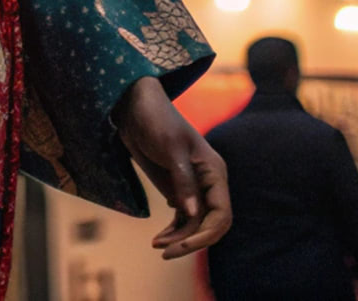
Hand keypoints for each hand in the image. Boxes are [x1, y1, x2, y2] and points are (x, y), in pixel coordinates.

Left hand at [115, 76, 231, 259]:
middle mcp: (209, 183)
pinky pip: (183, 217)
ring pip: (195, 224)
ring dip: (179, 238)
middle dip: (190, 241)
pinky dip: (174, 230)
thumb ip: (183, 181)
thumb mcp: (170, 149)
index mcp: (214, 172)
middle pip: (210, 224)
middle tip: (163, 251)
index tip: (181, 245)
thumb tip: (192, 214)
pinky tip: (160, 237)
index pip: (221, 214)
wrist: (135, 107)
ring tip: (157, 245)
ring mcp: (194, 187)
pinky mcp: (178, 188)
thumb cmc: (156, 120)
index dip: (205, 234)